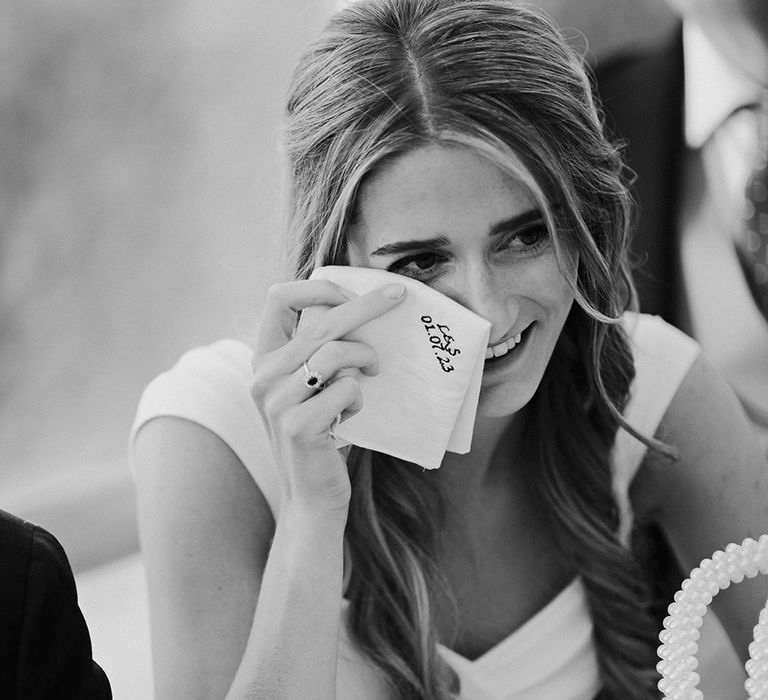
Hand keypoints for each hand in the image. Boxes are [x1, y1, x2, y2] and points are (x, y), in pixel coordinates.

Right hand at [250, 278, 405, 515]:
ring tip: (372, 374)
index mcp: (263, 358)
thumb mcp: (311, 386)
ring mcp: (277, 402)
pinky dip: (359, 398)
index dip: (319, 287)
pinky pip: (347, 388)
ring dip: (366, 359)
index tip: (353, 293)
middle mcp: (262, 376)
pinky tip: (350, 417)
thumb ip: (320, 350)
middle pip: (320, 321)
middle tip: (400, 294)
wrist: (311, 497)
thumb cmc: (322, 434)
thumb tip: (362, 304)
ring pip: (336, 352)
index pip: (278, 297)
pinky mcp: (298, 426)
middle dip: (366, 304)